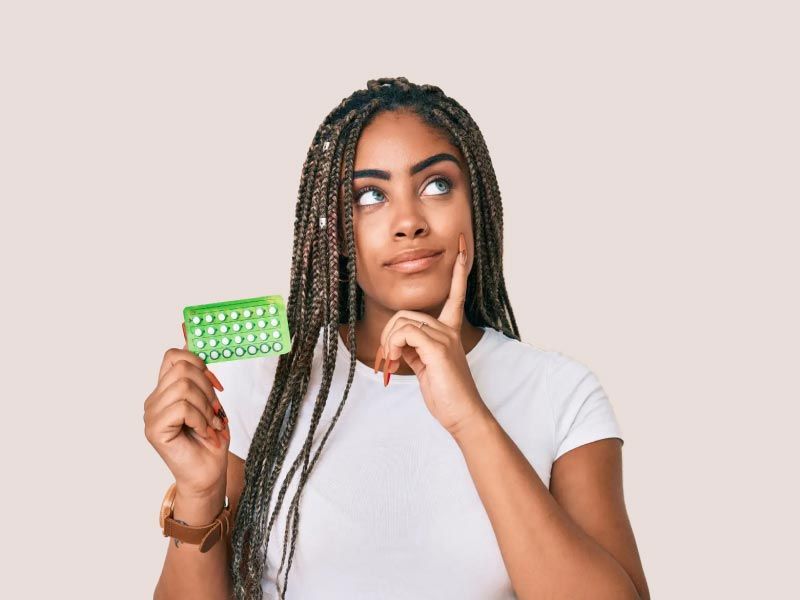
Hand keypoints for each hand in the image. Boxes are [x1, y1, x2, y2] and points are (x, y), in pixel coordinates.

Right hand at [143, 325, 230, 497]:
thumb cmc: (211, 437)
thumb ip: (199, 371)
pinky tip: (204, 432)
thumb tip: (188, 329)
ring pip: (184, 387)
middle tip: (216, 411)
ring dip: (206, 407)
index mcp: (166, 388)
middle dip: (207, 388)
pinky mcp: (154, 429)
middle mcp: (154, 399)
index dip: (198, 361)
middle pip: (182, 368)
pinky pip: (182, 407)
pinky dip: (201, 419)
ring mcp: (151, 414)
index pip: (174, 355)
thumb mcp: (211, 398)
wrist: (209, 472)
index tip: (216, 383)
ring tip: (211, 425)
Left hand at [375, 232, 490, 436]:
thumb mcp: (425, 367)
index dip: (459, 271)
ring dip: (387, 344)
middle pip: (405, 313)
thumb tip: (396, 342)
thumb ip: (413, 348)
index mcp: (449, 331)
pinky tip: (394, 363)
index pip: (456, 294)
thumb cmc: (446, 394)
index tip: (463, 248)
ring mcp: (445, 337)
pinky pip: (405, 332)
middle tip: (386, 360)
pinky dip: (392, 347)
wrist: (463, 415)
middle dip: (387, 335)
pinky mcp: (438, 348)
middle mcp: (449, 330)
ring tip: (391, 365)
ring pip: (402, 321)